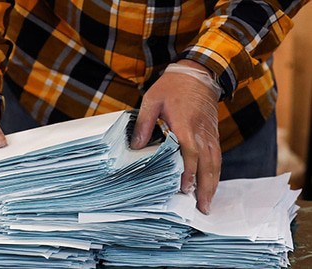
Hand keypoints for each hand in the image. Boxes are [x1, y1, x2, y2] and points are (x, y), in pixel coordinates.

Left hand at [130, 60, 220, 213]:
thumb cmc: (172, 87)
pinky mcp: (213, 135)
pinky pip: (217, 158)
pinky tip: (211, 185)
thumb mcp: (151, 100)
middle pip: (207, 164)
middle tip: (202, 208)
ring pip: (215, 163)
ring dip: (213, 184)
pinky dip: (215, 174)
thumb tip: (136, 146)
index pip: (190, 153)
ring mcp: (210, 135)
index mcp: (185, 125)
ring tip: (207, 204)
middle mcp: (201, 133)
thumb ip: (144, 124)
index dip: (188, 172)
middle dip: (205, 187)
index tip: (184, 188)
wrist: (199, 73)